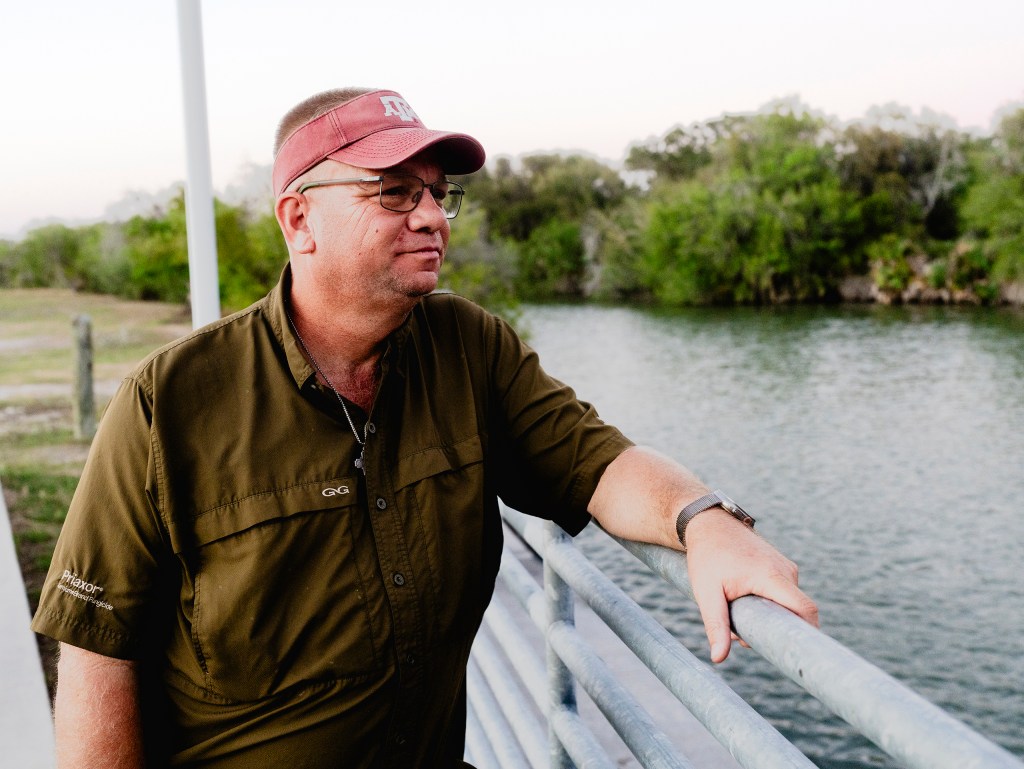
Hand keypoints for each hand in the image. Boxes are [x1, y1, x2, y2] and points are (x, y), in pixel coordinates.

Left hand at [684, 510, 818, 662]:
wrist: (709, 524)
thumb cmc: (707, 556)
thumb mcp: (706, 592)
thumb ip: (716, 625)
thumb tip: (718, 658)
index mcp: (771, 576)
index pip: (805, 609)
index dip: (809, 633)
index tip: (803, 653)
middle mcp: (785, 570)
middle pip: (796, 611)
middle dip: (776, 629)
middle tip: (743, 633)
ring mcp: (786, 567)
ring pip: (787, 603)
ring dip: (767, 615)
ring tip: (735, 607)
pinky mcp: (782, 567)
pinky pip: (783, 593)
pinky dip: (767, 603)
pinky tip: (742, 597)